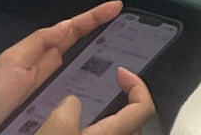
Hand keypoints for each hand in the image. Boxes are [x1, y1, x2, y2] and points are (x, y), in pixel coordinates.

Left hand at [0, 2, 150, 134]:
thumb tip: (68, 24)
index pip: (74, 29)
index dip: (95, 17)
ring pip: (88, 70)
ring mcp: (58, 88)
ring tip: (129, 54)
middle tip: (131, 30)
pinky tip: (111, 89)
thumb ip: (40, 41)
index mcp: (43, 51)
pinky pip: (82, 95)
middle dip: (108, 35)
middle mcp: (54, 67)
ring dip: (106, 60)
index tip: (117, 6)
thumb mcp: (13, 60)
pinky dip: (97, 89)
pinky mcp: (58, 109)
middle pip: (86, 46)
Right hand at [39, 74, 154, 134]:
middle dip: (124, 103)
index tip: (120, 72)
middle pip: (134, 123)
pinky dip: (98, 134)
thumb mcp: (56, 127)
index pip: (144, 108)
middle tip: (107, 89)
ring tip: (89, 112)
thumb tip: (73, 103)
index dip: (138, 85)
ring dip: (110, 123)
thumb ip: (70, 106)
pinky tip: (77, 131)